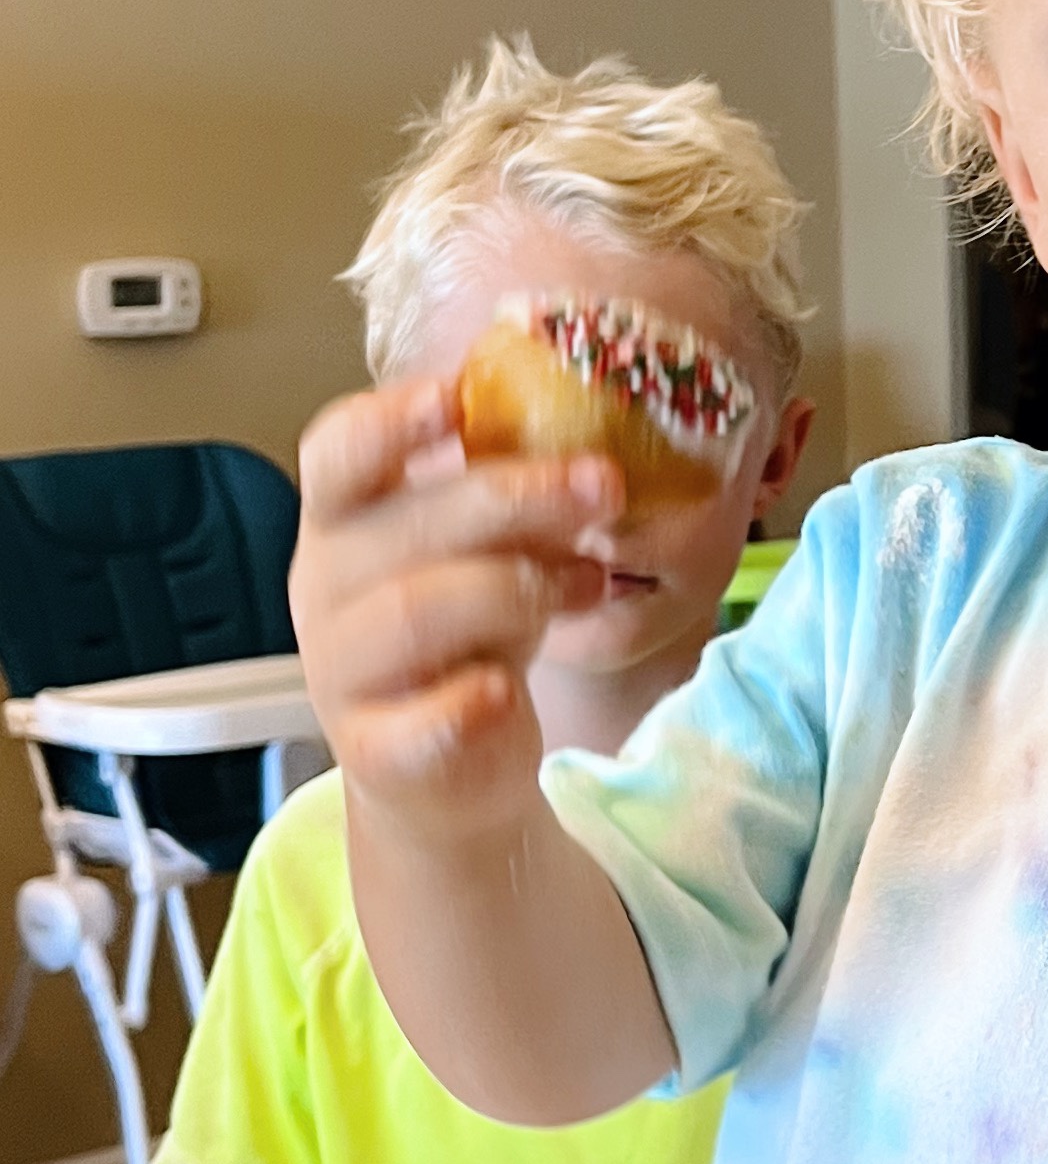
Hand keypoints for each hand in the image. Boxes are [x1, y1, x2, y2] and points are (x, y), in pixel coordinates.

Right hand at [290, 378, 616, 841]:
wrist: (447, 768)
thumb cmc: (469, 633)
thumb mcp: (487, 551)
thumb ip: (510, 501)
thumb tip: (586, 450)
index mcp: (344, 520)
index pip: (338, 453)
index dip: (389, 421)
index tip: (453, 396)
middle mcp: (326, 586)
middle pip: (406, 525)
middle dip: (515, 498)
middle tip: (605, 484)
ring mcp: (340, 671)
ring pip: (417, 609)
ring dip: (518, 588)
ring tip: (591, 585)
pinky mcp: (375, 749)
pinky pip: (417, 722)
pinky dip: (465, 703)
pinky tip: (504, 692)